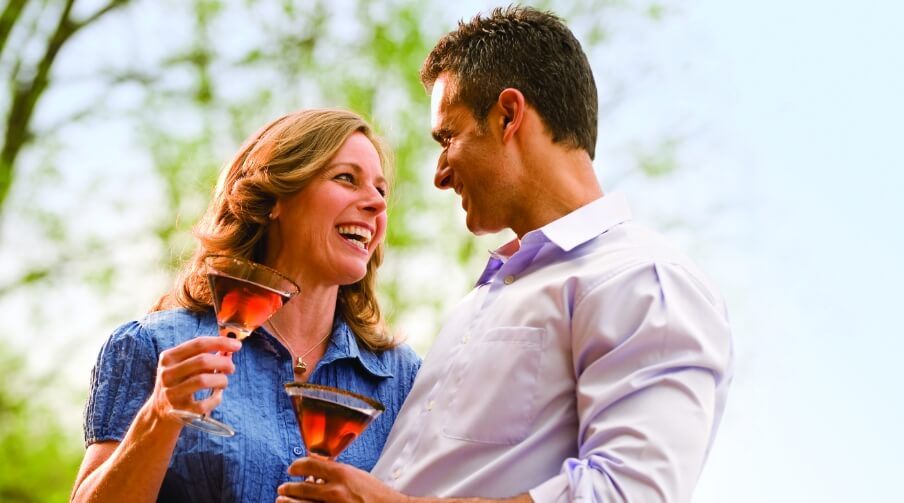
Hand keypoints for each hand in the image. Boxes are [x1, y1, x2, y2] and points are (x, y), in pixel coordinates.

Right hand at [150, 336, 241, 421]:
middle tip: (231, 367)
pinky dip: (216, 399)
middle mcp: (166, 374)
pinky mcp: (178, 412)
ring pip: (203, 380)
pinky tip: (217, 396)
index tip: (237, 345)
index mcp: (168, 357)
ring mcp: (171, 394)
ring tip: (224, 382)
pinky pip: (205, 403)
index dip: (221, 342)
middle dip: (223, 362)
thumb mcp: (184, 366)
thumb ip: (205, 356)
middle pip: (202, 361)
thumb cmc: (178, 384)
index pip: (198, 344)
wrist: (159, 414)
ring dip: (221, 380)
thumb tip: (230, 349)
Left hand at [277, 457, 409, 502]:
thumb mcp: (358, 477)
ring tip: (281, 501)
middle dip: (288, 488)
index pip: (310, 465)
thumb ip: (339, 474)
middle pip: (302, 488)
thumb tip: (321, 472)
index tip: (292, 469)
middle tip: (282, 488)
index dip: (297, 466)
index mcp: (342, 474)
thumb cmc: (378, 495)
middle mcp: (335, 491)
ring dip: (289, 502)